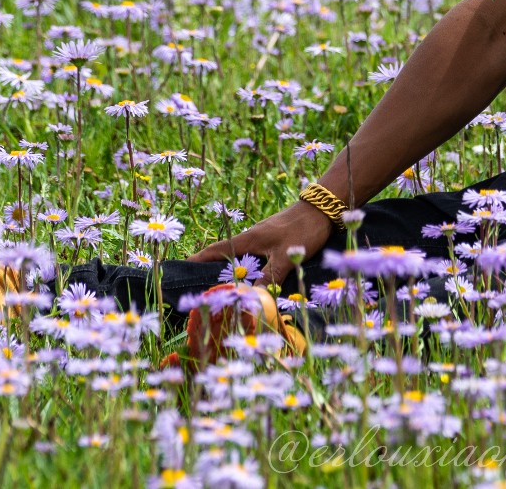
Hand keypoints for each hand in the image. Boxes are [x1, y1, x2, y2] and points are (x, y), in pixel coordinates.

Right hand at [188, 201, 335, 286]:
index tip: (182, 269)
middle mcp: (252, 237)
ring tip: (224, 288)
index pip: (216, 250)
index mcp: (249, 239)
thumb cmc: (303, 229)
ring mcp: (263, 237)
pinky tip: (253, 279)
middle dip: (212, 269)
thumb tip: (251, 297)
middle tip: (202, 287)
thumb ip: (270, 276)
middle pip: (225, 254)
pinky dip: (249, 267)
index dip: (199, 260)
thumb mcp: (287, 255)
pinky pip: (254, 255)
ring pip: (241, 256)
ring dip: (232, 269)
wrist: (323, 208)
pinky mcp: (274, 239)